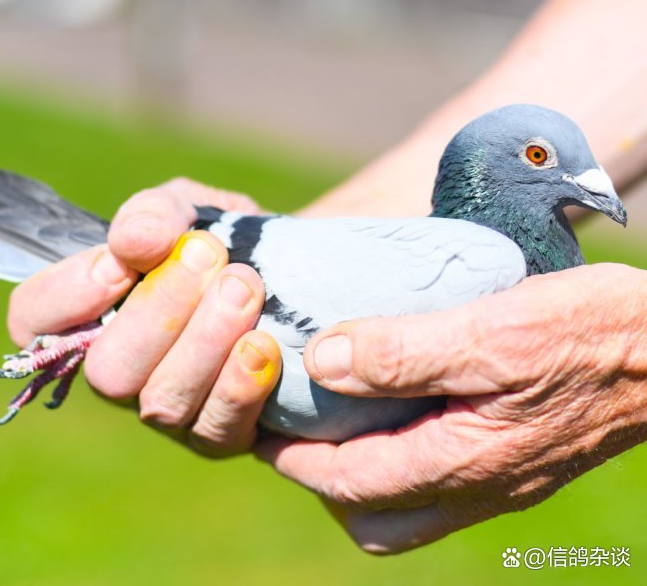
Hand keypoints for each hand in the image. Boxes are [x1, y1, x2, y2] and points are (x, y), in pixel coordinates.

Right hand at [7, 178, 280, 455]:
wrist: (291, 278)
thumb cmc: (222, 242)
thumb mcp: (189, 211)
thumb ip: (156, 214)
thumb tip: (134, 240)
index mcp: (94, 312)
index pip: (34, 318)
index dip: (66, 294)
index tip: (120, 262)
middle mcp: (121, 371)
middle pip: (107, 371)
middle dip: (158, 311)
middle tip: (208, 254)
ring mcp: (167, 412)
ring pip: (161, 402)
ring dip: (205, 339)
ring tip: (245, 284)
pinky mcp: (219, 436)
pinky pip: (217, 429)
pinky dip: (240, 385)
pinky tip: (263, 343)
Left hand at [258, 263, 646, 553]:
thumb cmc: (588, 332)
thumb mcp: (490, 330)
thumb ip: (404, 351)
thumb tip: (324, 359)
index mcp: (465, 458)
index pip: (353, 483)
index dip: (296, 461)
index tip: (260, 432)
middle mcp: (482, 482)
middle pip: (378, 517)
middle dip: (326, 482)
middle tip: (299, 429)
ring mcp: (505, 477)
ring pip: (412, 506)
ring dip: (366, 473)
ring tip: (341, 420)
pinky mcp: (522, 459)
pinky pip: (445, 479)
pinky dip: (406, 456)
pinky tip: (403, 407)